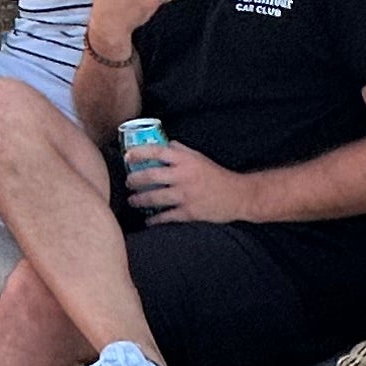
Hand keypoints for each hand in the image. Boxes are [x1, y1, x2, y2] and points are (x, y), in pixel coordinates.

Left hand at [121, 136, 246, 224]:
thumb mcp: (199, 157)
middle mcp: (183, 176)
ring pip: (155, 197)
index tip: (127, 156)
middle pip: (151, 176)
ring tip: (132, 200)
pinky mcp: (189, 212)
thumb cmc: (216, 175)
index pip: (157, 152)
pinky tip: (148, 221)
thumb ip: (181, 151)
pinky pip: (166, 216)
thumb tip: (165, 145)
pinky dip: (155, 220)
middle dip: (134, 179)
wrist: (237, 195)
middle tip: (128, 182)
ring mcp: (185, 195)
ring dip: (139, 199)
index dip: (139, 152)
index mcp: (186, 160)